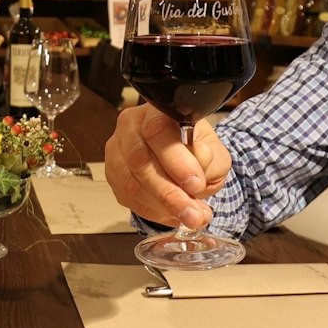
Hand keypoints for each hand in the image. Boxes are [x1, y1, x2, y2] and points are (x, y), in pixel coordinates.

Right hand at [103, 104, 230, 228]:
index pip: (158, 131)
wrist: (181, 159)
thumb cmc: (195, 150)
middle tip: (193, 213)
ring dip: (162, 207)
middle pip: (139, 160)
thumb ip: (211, 158)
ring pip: (131, 183)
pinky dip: (152, 211)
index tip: (196, 184)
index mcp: (157, 111)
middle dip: (169, 193)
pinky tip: (172, 214)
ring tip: (188, 216)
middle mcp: (131, 126)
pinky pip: (127, 197)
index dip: (176, 161)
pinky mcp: (113, 174)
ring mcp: (117, 150)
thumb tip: (200, 161)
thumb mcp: (214, 152)